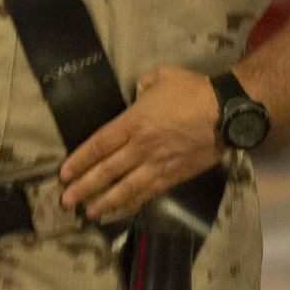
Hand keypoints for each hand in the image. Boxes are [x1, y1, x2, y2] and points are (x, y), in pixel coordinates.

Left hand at [59, 66, 221, 223]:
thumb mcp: (160, 76)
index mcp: (134, 121)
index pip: (99, 144)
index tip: (64, 173)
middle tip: (66, 201)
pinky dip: (131, 204)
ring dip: (104, 202)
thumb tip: (135, 94)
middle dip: (84, 186)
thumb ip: (141, 85)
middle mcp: (141, 146)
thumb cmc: (192, 90)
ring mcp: (157, 164)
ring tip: (88, 213)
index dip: (79, 160)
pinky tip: (119, 211)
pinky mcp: (173, 176)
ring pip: (125, 188)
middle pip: (107, 170)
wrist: (225, 112)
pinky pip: (147, 193)